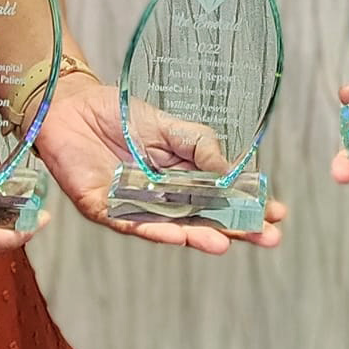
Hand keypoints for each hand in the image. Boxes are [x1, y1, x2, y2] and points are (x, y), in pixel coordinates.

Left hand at [34, 77, 286, 253]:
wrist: (71, 105)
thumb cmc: (118, 114)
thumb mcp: (169, 125)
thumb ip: (199, 146)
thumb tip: (231, 172)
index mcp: (180, 178)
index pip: (220, 197)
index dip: (248, 206)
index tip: (278, 214)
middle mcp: (160, 198)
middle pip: (202, 219)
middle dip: (235, 229)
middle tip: (268, 238)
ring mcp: (133, 206)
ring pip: (170, 228)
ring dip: (197, 237)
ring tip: (226, 243)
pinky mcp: (103, 207)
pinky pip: (130, 223)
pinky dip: (153, 231)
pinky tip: (177, 237)